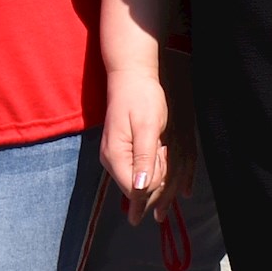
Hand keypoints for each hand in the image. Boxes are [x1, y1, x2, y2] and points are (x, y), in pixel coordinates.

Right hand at [98, 61, 185, 225]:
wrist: (132, 79)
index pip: (135, 190)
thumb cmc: (142, 99)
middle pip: (139, 189)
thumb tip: (140, 188)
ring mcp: (115, 159)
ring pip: (142, 181)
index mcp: (115, 156)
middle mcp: (111, 162)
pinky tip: (156, 146)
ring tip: (158, 143)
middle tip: (160, 146)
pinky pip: (141, 171)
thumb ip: (143, 158)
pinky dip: (153, 162)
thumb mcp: (148, 127)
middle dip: (157, 173)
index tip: (160, 155)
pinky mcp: (122, 155)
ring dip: (157, 167)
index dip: (154, 181)